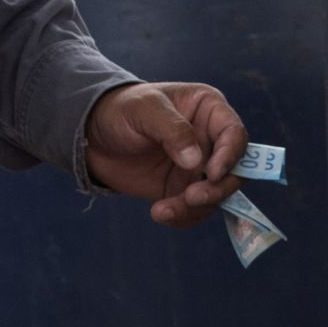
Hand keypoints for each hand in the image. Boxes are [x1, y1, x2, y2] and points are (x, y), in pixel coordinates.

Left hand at [84, 82, 248, 228]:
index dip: (230, 155)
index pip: (234, 134)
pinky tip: (159, 212)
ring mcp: (198, 168)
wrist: (93, 135)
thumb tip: (195, 160)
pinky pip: (194, 211)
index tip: (211, 173)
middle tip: (191, 198)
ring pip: (215, 196)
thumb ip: (172, 129)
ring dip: (195, 208)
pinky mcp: (182, 190)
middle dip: (217, 189)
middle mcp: (210, 140)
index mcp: (208, 110)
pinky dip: (182, 217)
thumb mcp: (144, 109)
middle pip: (234, 171)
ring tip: (162, 210)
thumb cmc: (121, 109)